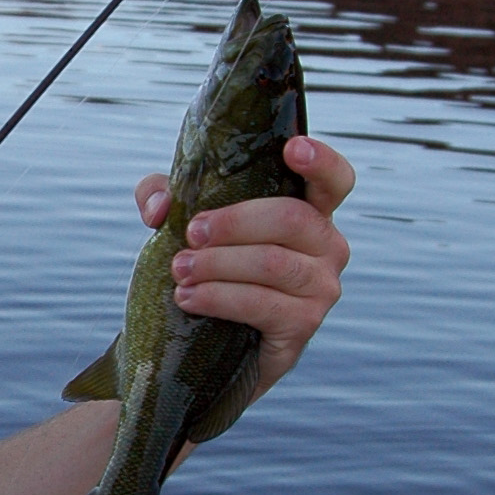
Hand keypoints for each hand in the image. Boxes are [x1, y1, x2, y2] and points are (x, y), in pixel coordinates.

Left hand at [133, 133, 354, 393]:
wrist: (211, 345)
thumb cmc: (210, 268)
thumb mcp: (186, 223)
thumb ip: (163, 196)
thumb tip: (160, 207)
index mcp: (310, 211)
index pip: (335, 179)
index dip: (321, 161)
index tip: (292, 149)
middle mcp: (327, 246)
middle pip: (291, 217)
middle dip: (234, 222)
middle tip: (192, 234)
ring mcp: (321, 288)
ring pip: (273, 262)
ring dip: (219, 264)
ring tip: (179, 270)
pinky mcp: (304, 325)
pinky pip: (263, 304)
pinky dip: (219, 298)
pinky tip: (188, 298)